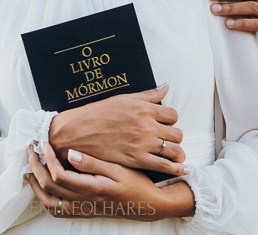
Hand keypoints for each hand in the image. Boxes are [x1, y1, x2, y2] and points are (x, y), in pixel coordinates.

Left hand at [24, 143, 192, 220]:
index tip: (44, 143)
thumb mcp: (118, 169)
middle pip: (49, 188)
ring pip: (49, 202)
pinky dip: (45, 198)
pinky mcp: (82, 211)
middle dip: (36, 168)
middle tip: (31, 150)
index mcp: (91, 189)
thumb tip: (70, 154)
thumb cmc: (136, 184)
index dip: (47, 158)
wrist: (147, 204)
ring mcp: (81, 208)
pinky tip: (43, 187)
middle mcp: (83, 202)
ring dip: (36, 185)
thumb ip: (93, 163)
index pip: (59, 175)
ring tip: (30, 169)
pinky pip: (57, 210)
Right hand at [48, 85, 186, 176]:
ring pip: (174, 149)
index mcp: (143, 109)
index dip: (170, 120)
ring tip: (171, 153)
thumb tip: (165, 87)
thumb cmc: (97, 114)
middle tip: (165, 139)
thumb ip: (147, 95)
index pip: (172, 114)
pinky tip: (180, 169)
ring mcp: (143, 144)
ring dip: (176, 152)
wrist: (77, 132)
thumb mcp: (123, 99)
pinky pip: (165, 166)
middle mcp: (146, 126)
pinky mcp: (137, 160)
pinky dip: (176, 168)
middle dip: (173, 136)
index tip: (163, 124)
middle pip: (176, 132)